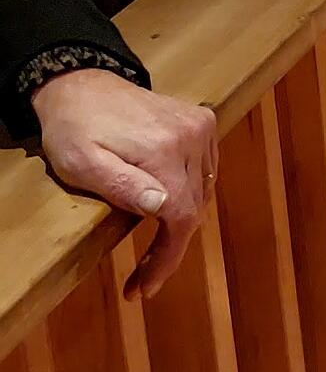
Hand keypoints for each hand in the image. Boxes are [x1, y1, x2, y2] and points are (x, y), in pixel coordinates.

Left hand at [30, 67, 215, 297]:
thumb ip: (121, 185)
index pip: (182, 218)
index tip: (146, 287)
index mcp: (164, 151)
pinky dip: (192, 193)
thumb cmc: (73, 130)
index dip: (168, 257)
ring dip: (182, 221)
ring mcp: (200, 127)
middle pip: (194, 207)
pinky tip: (172, 204)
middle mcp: (192, 137)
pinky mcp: (201, 120)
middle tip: (143, 277)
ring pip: (204, 191)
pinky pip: (207, 169)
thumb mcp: (81, 164)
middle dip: (170, 246)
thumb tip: (163, 207)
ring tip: (155, 247)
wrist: (80, 84)